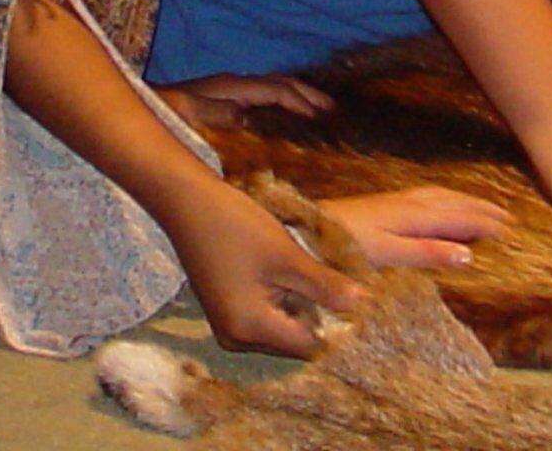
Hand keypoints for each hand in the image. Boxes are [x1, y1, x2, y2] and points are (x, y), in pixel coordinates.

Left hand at [158, 72, 332, 134]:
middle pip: (280, 85)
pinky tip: (284, 121)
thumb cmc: (162, 116)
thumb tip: (252, 119)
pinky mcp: (220, 104)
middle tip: (334, 111)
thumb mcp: (190, 115)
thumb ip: (220, 115)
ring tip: (318, 113)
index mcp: (231, 87)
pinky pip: (261, 101)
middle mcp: (233, 86)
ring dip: (296, 99)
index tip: (325, 118)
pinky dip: (281, 106)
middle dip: (308, 95)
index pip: (277, 90)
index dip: (302, 102)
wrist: (135, 112)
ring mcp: (227, 94)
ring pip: (272, 91)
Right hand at [166, 188, 363, 359]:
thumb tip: (363, 305)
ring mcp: (229, 327)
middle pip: (295, 342)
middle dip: (318, 315)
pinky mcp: (227, 313)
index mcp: (251, 329)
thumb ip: (325, 286)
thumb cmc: (236, 226)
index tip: (351, 297)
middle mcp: (237, 339)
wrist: (188, 203)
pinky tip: (288, 273)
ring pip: (283, 329)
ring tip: (308, 272)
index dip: (336, 325)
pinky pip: (267, 319)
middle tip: (331, 280)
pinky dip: (283, 301)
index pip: (310, 347)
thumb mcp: (287, 257)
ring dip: (301, 306)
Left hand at [321, 186, 511, 270]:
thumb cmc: (344, 247)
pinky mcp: (382, 204)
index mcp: (413, 215)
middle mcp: (408, 202)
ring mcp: (394, 201)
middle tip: (509, 218)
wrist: (304, 230)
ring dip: (465, 201)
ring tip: (484, 207)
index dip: (486, 224)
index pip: (459, 217)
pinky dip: (445, 198)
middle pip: (453, 202)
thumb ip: (426, 254)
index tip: (513, 232)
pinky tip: (439, 206)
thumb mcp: (386, 255)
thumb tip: (470, 254)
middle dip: (482, 208)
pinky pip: (427, 196)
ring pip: (440, 196)